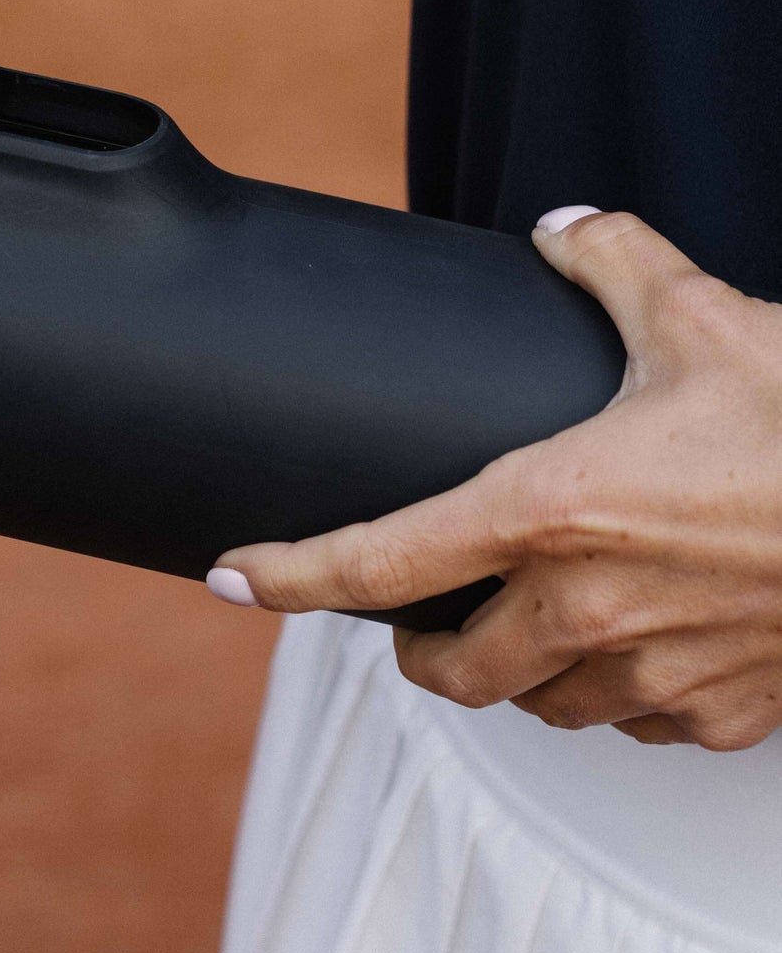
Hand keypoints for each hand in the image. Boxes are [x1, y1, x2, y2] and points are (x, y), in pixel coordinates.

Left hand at [211, 210, 781, 749]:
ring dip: (517, 674)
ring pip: (541, 707)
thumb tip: (563, 228)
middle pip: (446, 673)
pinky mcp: (722, 714)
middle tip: (416, 616)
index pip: (375, 560)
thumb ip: (609, 262)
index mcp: (545, 510)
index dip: (286, 575)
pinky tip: (634, 644)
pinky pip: (638, 723)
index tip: (231, 578)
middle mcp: (584, 609)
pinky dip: (617, 692)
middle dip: (416, 652)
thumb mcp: (696, 313)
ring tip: (525, 624)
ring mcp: (654, 673)